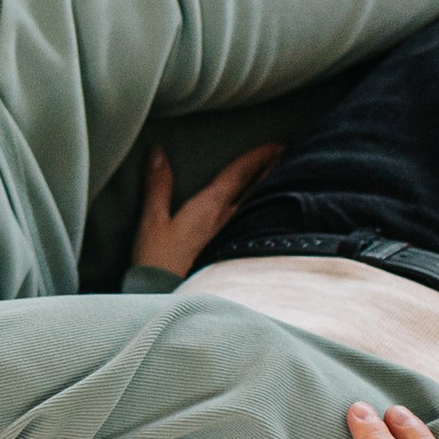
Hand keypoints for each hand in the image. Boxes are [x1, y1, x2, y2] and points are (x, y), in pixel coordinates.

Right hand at [133, 141, 281, 281]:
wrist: (162, 294)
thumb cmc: (156, 258)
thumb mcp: (153, 218)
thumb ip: (157, 184)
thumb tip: (157, 151)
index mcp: (210, 207)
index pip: (239, 175)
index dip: (258, 157)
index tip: (277, 144)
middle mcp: (223, 218)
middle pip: (252, 188)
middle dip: (269, 167)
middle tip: (286, 152)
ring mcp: (225, 233)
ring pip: (251, 202)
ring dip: (264, 184)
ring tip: (276, 172)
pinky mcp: (221, 245)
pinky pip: (244, 216)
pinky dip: (253, 203)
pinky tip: (253, 206)